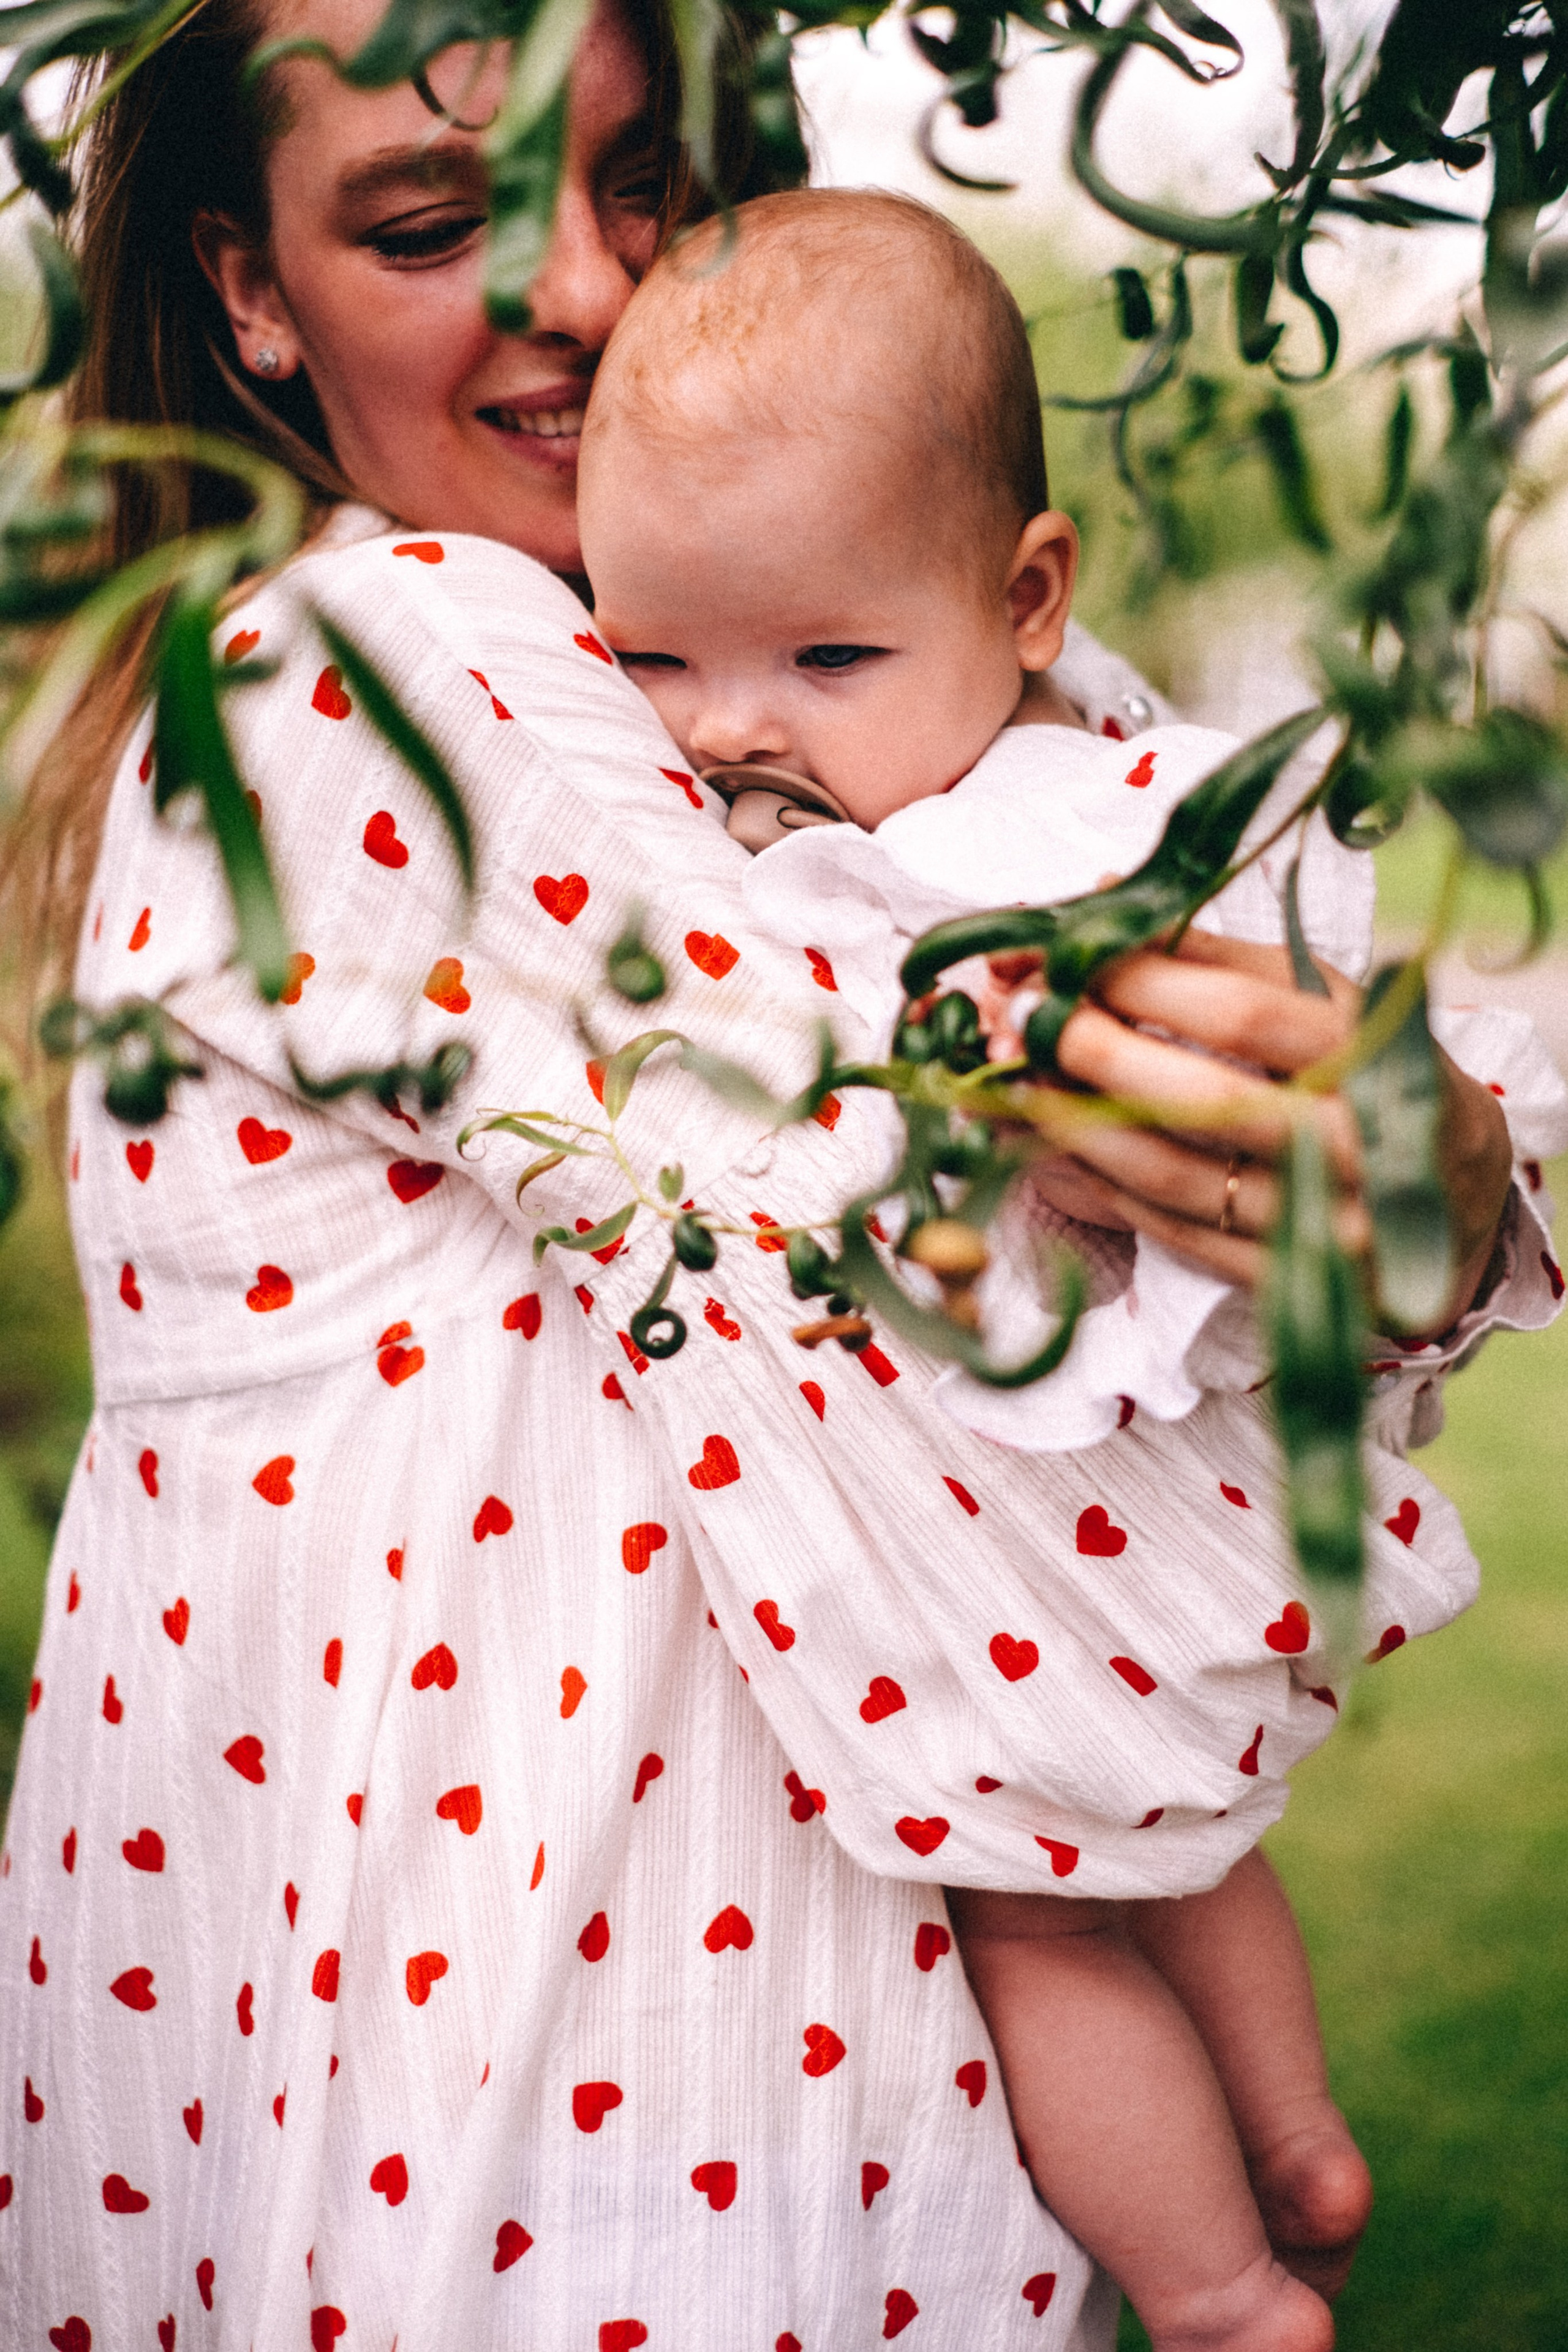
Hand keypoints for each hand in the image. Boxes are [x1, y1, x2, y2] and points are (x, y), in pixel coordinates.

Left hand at [988, 930, 1512, 1336]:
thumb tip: (1097, 899)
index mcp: (1368, 1051)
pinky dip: (1095, 1191)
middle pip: (1203, 1099)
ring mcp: (1320, 1222)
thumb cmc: (1366, 1068)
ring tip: (1007, 1085)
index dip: (1140, 984)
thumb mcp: (1320, 996)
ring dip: (1073, 1129)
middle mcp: (1351, 1142)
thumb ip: (1212, 953)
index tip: (1063, 959)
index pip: (1241, 1013)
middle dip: (1093, 1056)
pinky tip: (1043, 1152)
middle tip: (1018, 1021)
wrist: (1453, 1195)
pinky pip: (1170, 1234)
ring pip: (1173, 1177)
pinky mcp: (1285, 1281)